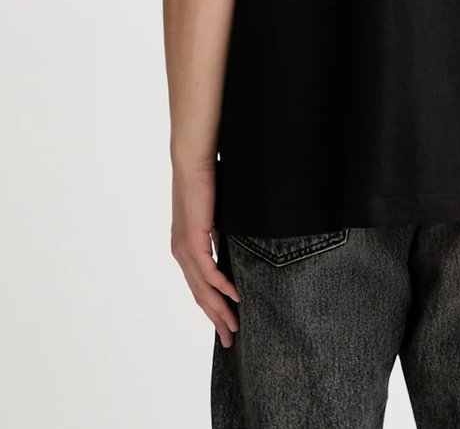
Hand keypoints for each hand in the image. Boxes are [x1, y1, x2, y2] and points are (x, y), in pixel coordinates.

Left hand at [170, 163, 239, 347]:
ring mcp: (185, 249)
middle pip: (200, 295)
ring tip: (235, 326)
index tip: (226, 323)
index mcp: (185, 248)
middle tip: (231, 339)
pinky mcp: (192, 241)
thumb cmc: (205, 183)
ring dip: (220, 310)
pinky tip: (236, 297)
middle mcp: (181, 253)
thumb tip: (228, 252)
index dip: (212, 307)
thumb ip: (217, 237)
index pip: (199, 286)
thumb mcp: (215, 217)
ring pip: (203, 289)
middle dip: (217, 319)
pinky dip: (222, 287)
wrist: (193, 163)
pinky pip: (209, 272)